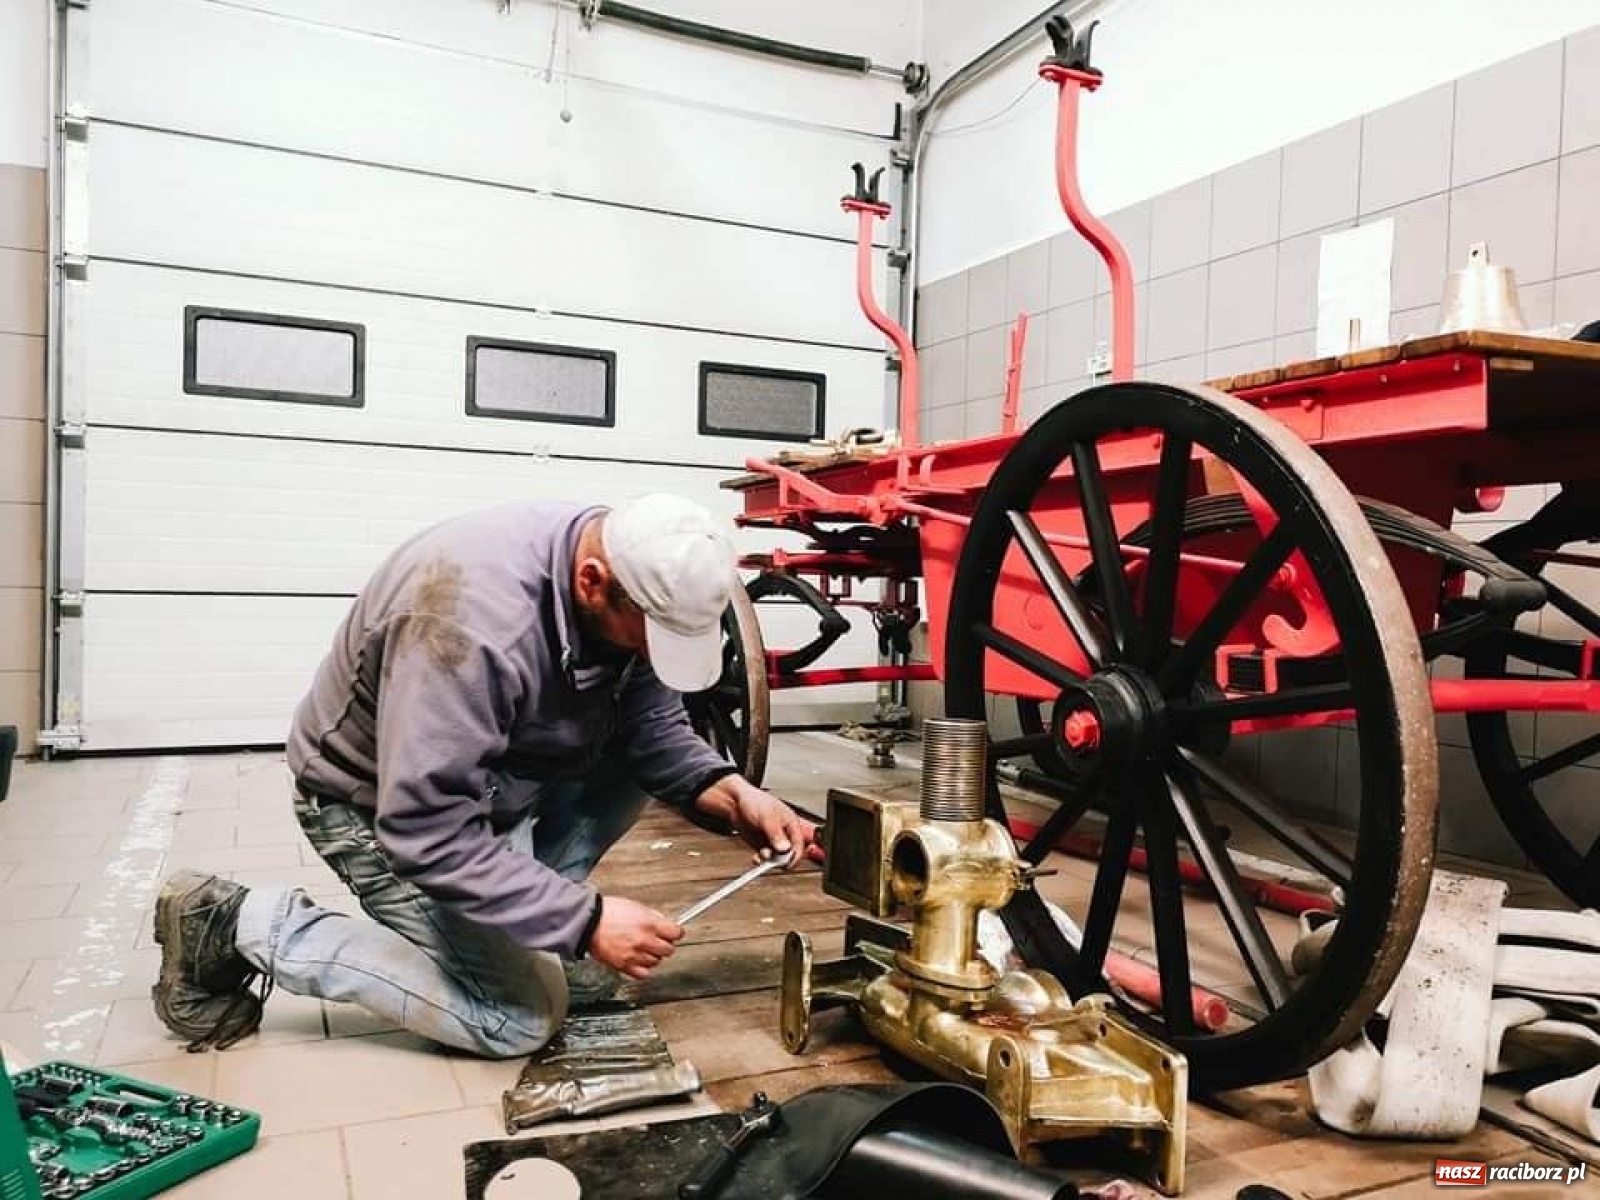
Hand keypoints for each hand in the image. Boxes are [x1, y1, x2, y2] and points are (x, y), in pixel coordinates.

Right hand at [587, 897, 683, 979]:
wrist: (588, 923)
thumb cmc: (607, 912)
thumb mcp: (636, 906)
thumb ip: (653, 916)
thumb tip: (664, 922)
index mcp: (649, 924)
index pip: (676, 933)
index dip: (675, 932)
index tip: (673, 933)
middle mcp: (645, 941)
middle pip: (669, 950)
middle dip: (665, 944)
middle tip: (657, 940)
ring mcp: (635, 955)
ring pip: (656, 962)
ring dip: (653, 956)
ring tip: (643, 948)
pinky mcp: (624, 966)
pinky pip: (643, 973)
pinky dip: (643, 968)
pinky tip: (638, 960)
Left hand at [696, 776, 817, 866]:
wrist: (735, 802)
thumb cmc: (753, 801)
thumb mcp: (767, 817)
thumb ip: (776, 834)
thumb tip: (785, 848)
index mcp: (791, 823)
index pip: (798, 844)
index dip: (794, 856)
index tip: (785, 863)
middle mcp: (784, 833)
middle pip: (789, 853)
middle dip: (780, 859)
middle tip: (771, 857)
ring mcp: (773, 839)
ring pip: (777, 857)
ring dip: (769, 860)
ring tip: (761, 854)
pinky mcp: (763, 844)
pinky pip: (766, 857)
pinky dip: (761, 860)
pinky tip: (756, 857)